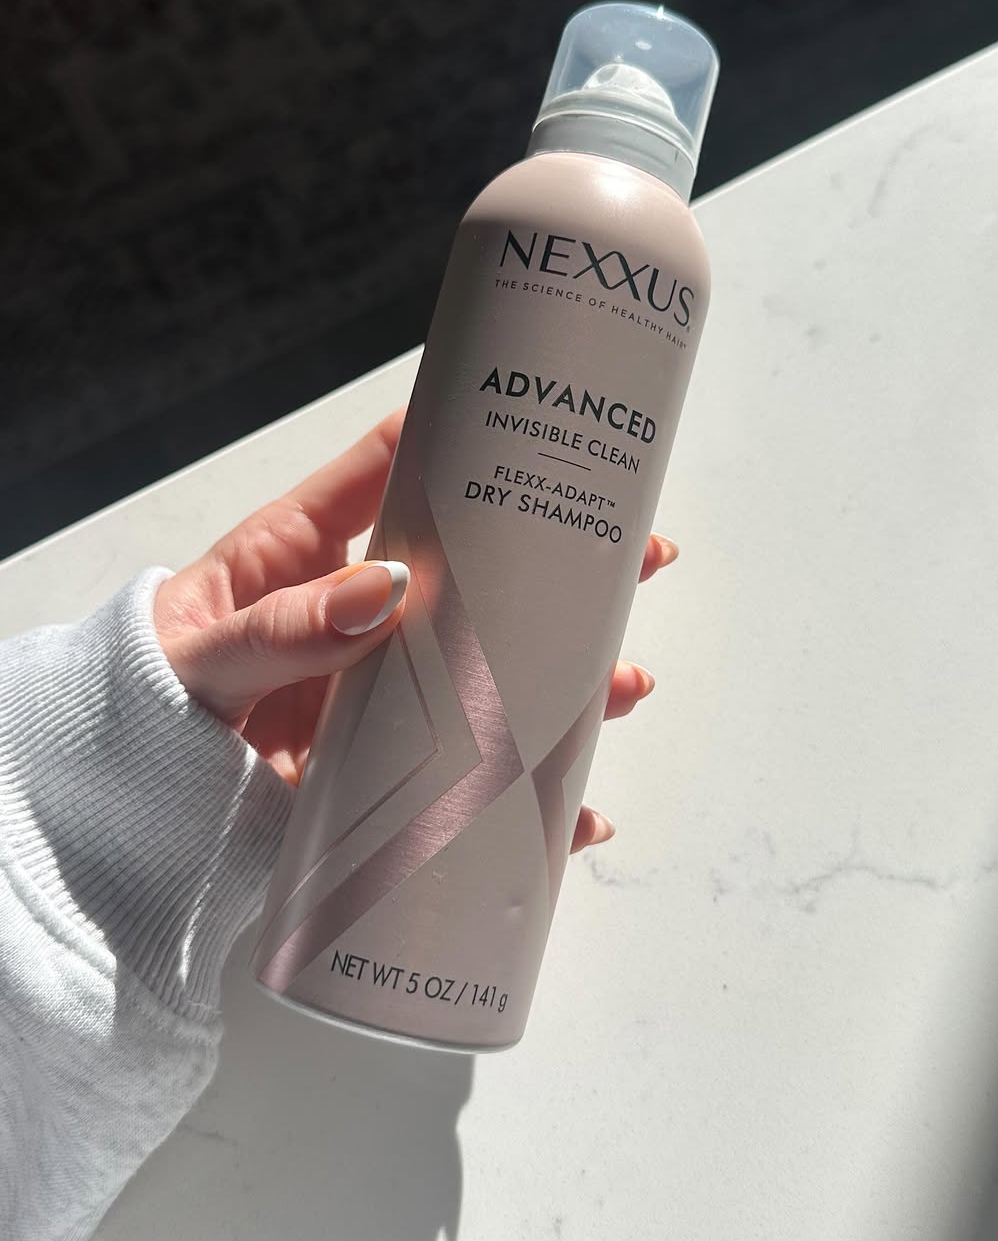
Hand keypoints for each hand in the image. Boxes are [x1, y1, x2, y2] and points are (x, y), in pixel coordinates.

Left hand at [154, 411, 678, 852]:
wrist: (111, 820)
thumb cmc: (140, 707)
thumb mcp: (199, 658)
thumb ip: (279, 627)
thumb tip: (387, 590)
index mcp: (307, 556)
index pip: (394, 473)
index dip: (470, 437)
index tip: (548, 420)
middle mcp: (360, 617)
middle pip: (479, 575)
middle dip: (566, 566)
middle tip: (643, 554)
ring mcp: (382, 697)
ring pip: (494, 673)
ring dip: (570, 680)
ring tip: (626, 685)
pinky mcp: (387, 777)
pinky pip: (473, 784)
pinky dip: (529, 806)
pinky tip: (577, 817)